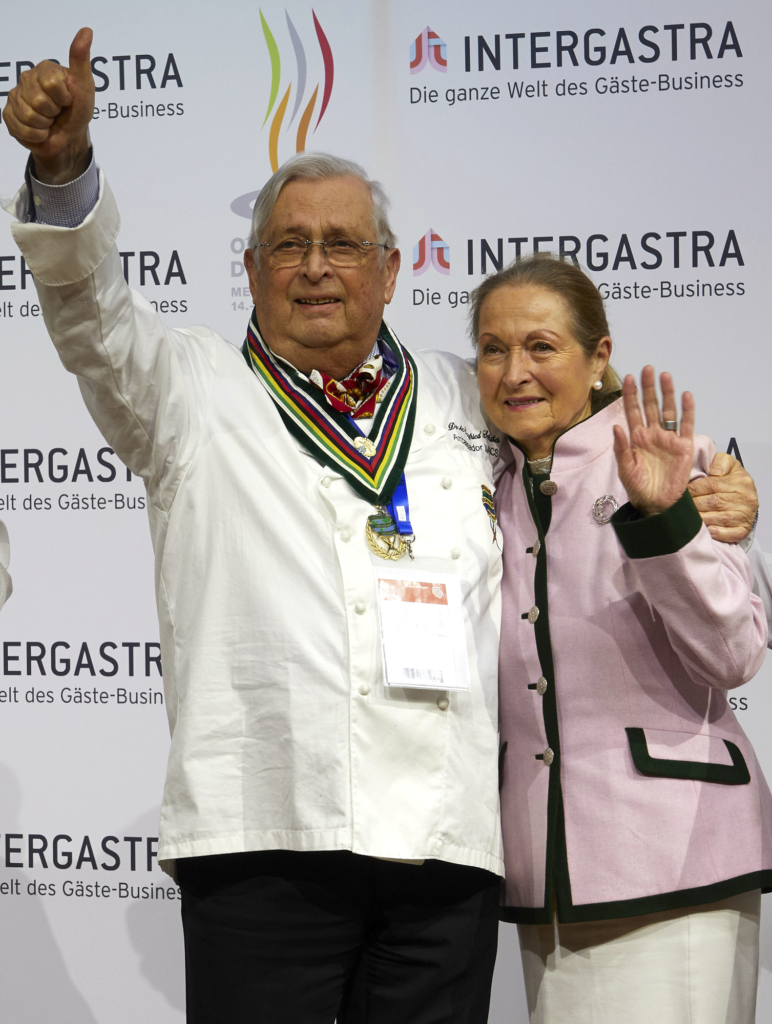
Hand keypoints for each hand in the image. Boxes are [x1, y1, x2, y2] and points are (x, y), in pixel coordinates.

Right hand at [2, 27, 93, 183]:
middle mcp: (27, 78)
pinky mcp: (9, 114)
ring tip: (49, 121)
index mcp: (45, 69)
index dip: (63, 99)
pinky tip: (40, 130)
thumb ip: (81, 61)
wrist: (69, 138)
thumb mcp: (85, 87)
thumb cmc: (77, 111)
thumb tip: (87, 31)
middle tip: (58, 112)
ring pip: (28, 116)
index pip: (51, 84)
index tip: (68, 100)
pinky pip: (20, 128)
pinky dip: (35, 136)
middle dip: (53, 114)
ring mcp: (16, 96)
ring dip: (45, 126)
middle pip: (38, 102)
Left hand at [613, 366, 694, 515]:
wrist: (657, 505)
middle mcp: (652, 435)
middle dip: (648, 388)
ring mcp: (668, 439)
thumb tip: (616, 426)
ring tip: (665, 376)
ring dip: (667, 394)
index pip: (632, 411)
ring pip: (668, 411)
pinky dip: (687, 410)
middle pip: (650, 406)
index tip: (629, 378)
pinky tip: (686, 395)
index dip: (630, 395)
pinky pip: (686, 425)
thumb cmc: (639, 489)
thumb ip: (621, 448)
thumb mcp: (625, 469)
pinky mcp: (683, 446)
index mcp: (636, 438)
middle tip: (648, 368)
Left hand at [689, 454, 758, 542]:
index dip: (694, 489)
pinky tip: (706, 531)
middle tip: (679, 507)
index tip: (681, 492)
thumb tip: (713, 471)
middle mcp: (745, 498)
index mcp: (740, 480)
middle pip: (714, 502)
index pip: (712, 484)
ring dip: (701, 519)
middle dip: (694, 505)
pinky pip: (731, 533)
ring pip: (720, 518)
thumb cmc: (733, 481)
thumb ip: (720, 461)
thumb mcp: (729, 464)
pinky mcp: (744, 529)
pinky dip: (717, 533)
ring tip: (687, 519)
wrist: (748, 498)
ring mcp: (746, 515)